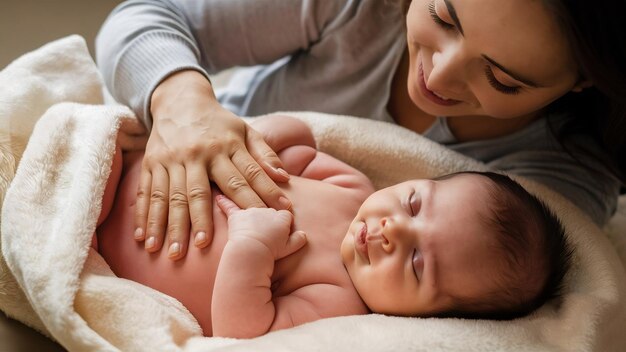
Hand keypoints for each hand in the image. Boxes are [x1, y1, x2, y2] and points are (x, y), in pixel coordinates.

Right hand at [135, 71, 291, 259]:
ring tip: (172, 252)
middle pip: (199, 192)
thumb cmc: (219, 123)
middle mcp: (197, 154)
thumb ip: (265, 153)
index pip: (244, 177)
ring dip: (170, 226)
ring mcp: (171, 159)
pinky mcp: (152, 163)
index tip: (269, 221)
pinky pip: (147, 193)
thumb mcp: (245, 130)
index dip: (258, 199)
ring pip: (170, 196)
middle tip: (204, 246)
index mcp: (225, 146)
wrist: (180, 100)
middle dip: (202, 220)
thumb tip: (283, 177)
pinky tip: (144, 238)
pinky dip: (144, 217)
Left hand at [216, 195, 306, 259]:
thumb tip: (304, 235)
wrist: (252, 250)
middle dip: (268, 208)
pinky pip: (228, 206)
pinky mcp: (236, 216)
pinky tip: (218, 197)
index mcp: (281, 216)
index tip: (282, 227)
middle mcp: (267, 208)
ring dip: (247, 198)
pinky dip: (222, 202)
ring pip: (250, 201)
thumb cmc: (271, 251)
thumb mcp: (289, 248)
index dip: (284, 219)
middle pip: (269, 205)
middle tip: (265, 217)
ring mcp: (250, 210)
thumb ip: (298, 240)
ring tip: (243, 195)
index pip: (285, 213)